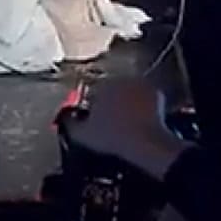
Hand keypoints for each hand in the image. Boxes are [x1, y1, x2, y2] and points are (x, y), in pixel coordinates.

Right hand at [64, 78, 191, 181]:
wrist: (144, 142)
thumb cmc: (112, 138)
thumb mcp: (83, 135)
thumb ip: (70, 123)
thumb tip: (65, 118)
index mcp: (101, 85)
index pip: (91, 91)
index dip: (90, 105)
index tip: (92, 118)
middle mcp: (121, 79)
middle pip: (110, 88)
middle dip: (108, 101)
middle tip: (109, 121)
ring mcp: (140, 84)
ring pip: (128, 91)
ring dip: (125, 101)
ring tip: (124, 122)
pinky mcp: (156, 92)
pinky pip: (144, 97)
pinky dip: (142, 105)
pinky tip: (139, 120)